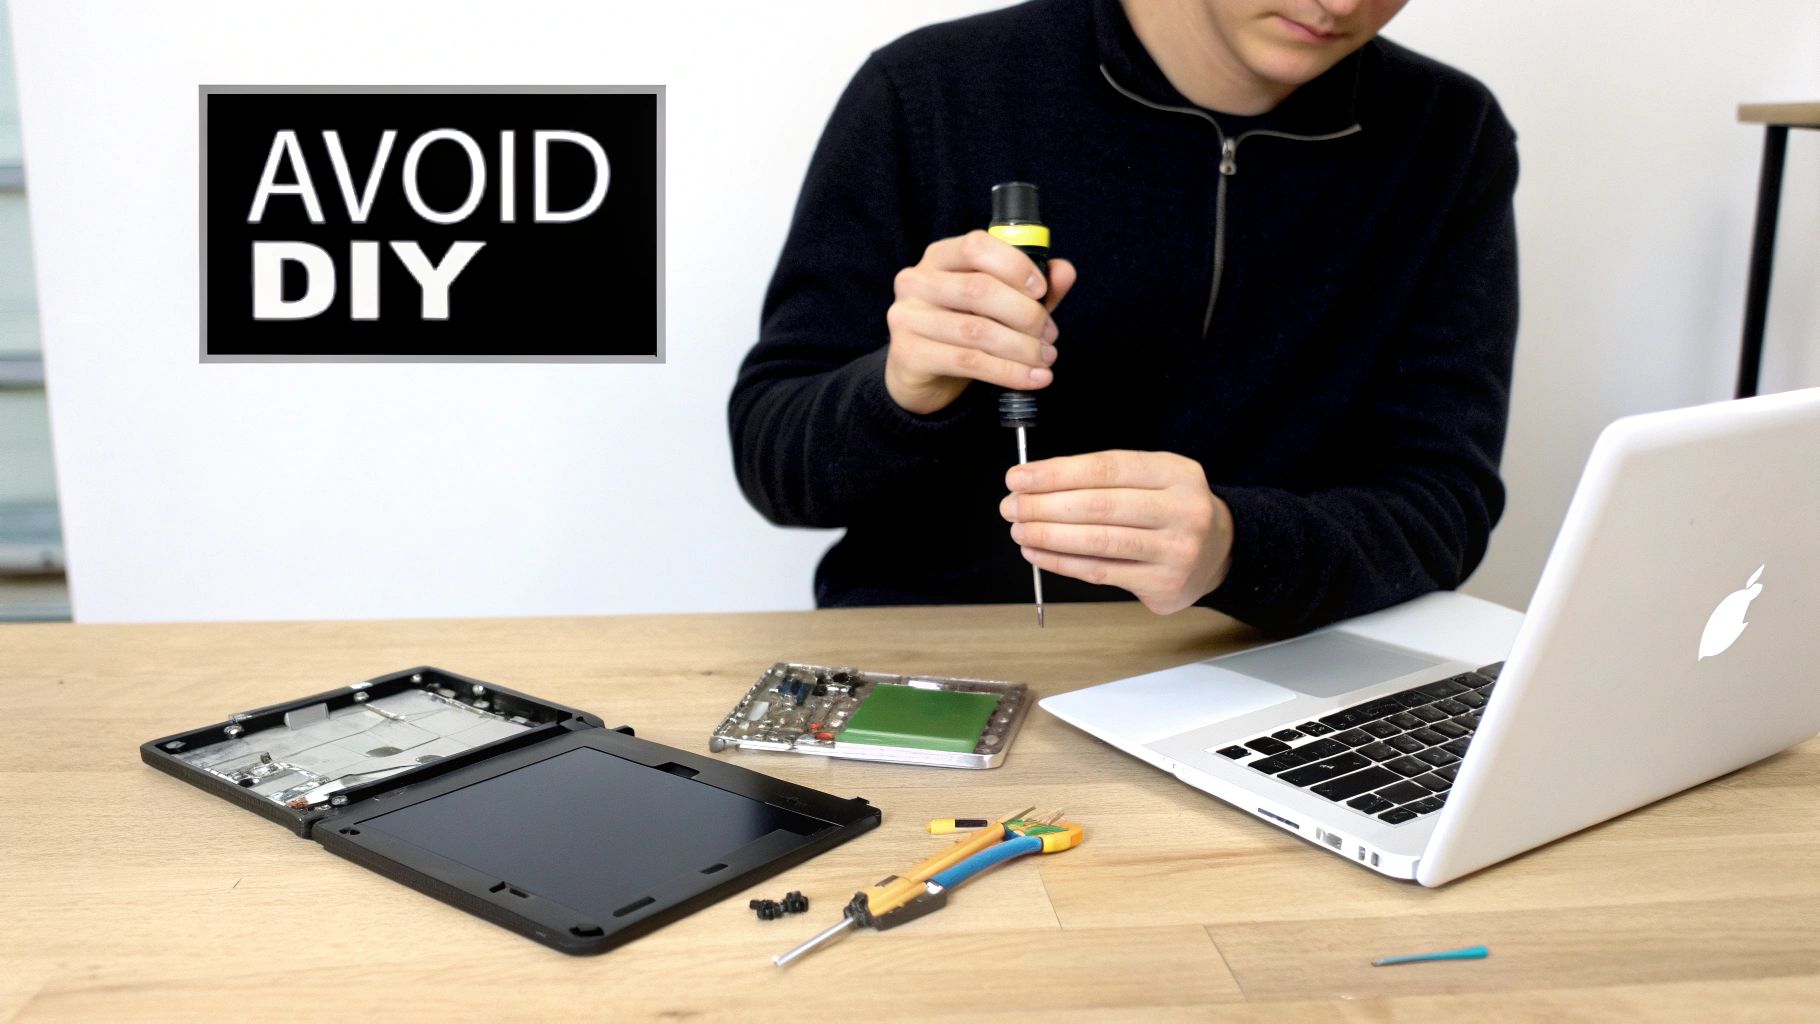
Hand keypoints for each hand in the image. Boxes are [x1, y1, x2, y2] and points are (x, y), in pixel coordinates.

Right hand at [884, 230, 1077, 414]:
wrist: (920, 374)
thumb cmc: (962, 327)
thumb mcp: (999, 303)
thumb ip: (1031, 287)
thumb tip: (1064, 272)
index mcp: (939, 257)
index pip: (976, 246)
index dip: (1015, 265)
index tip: (1042, 290)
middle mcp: (917, 281)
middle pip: (978, 289)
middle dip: (1026, 314)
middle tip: (1050, 335)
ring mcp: (907, 318)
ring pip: (976, 330)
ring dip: (1022, 348)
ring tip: (1045, 359)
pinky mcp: (909, 354)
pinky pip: (968, 362)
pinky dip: (1008, 372)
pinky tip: (1032, 378)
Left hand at [1001, 450, 1234, 614]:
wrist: (1220, 550)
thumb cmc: (1169, 508)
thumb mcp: (1152, 477)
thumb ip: (1103, 477)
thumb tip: (1034, 482)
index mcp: (1176, 473)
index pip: (1107, 468)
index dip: (1057, 473)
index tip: (1018, 477)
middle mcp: (1182, 510)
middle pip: (1100, 506)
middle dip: (1045, 506)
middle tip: (1011, 506)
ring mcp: (1176, 551)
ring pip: (1099, 542)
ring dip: (1049, 536)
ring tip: (1019, 530)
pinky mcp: (1164, 584)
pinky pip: (1102, 573)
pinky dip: (1063, 563)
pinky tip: (1038, 553)